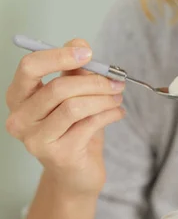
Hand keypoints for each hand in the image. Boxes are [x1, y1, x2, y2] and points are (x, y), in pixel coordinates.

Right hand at [5, 38, 125, 195]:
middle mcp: (20, 119)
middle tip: (115, 82)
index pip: (30, 67)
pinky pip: (88, 124)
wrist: (76, 174)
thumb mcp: (73, 95)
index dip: (59, 56)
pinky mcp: (58, 155)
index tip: (87, 53)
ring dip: (103, 98)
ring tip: (117, 98)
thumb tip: (79, 44)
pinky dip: (109, 114)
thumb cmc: (73, 130)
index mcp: (18, 97)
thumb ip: (73, 70)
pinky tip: (117, 113)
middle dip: (94, 82)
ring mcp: (36, 140)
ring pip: (74, 107)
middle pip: (58, 88)